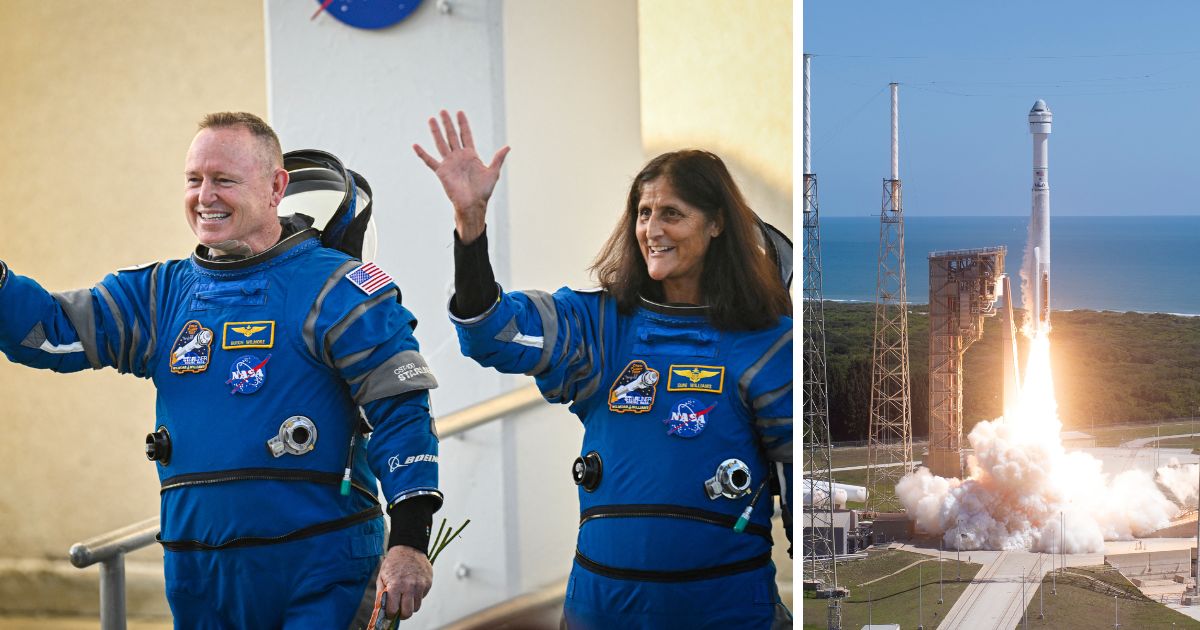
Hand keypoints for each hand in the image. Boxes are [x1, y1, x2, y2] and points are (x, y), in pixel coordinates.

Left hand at [376, 544, 432, 620]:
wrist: (408, 548)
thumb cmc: (392, 564)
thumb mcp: (381, 577)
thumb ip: (381, 595)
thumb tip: (381, 611)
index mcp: (395, 586)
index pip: (393, 610)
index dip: (391, 614)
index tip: (390, 613)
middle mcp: (409, 587)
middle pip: (408, 613)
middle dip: (402, 614)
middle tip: (399, 610)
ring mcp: (421, 585)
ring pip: (417, 607)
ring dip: (411, 605)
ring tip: (406, 597)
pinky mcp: (428, 583)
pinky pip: (423, 597)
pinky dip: (417, 595)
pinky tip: (413, 586)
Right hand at [413, 110, 509, 243]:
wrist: (473, 204)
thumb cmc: (483, 191)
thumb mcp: (493, 172)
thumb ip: (498, 158)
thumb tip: (508, 146)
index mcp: (471, 155)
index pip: (466, 135)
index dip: (463, 124)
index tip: (459, 112)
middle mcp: (459, 157)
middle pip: (452, 136)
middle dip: (448, 123)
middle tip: (443, 111)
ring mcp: (449, 163)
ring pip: (441, 143)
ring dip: (436, 131)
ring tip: (431, 119)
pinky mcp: (441, 171)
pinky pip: (430, 161)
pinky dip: (422, 154)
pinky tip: (415, 145)